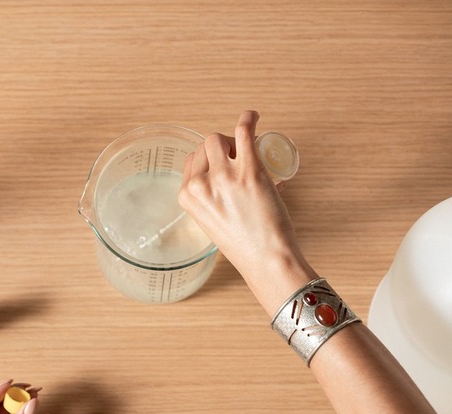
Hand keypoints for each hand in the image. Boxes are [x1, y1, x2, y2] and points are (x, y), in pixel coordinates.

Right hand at [178, 110, 316, 312]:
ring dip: (233, 138)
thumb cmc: (244, 246)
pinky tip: (252, 116)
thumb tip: (226, 186)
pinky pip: (243, 132)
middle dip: (220, 147)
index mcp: (186, 197)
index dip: (208, 158)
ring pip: (220, 138)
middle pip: (204, 147)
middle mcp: (200, 184)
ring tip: (247, 147)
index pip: (190, 162)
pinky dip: (248, 118)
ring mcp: (224, 175)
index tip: (222, 162)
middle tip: (238, 158)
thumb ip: (210, 203)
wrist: (265, 258)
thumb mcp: (212, 223)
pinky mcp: (249, 170)